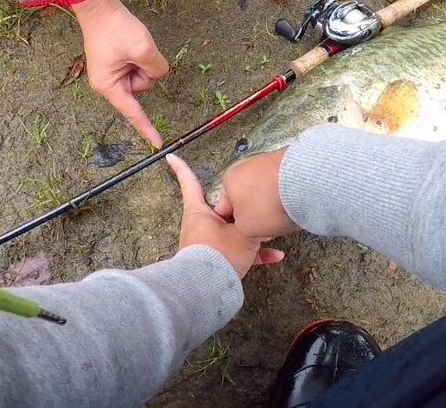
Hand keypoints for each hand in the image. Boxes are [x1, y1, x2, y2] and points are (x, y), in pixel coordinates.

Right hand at [71, 0, 168, 145]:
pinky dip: (139, 56)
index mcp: (109, 86)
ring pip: (142, 76)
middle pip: (142, 88)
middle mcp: (108, 84)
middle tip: (134, 50)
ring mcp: (111, 74)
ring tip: (129, 45)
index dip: (146, 128)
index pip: (133, 112)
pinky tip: (129, 44)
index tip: (157, 143)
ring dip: (143, 61)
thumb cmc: (116, 28)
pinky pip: (137, 67)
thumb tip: (157, 73)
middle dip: (145, 69)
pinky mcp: (115, 65)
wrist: (99, 7)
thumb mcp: (143, 49)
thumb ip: (156, 69)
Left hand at [168, 154, 283, 277]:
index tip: (170, 157)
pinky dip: (254, 254)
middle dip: (237, 207)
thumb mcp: (244, 232)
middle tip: (251, 201)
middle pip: (219, 209)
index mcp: (199, 213)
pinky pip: (236, 252)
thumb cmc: (220, 255)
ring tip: (269, 234)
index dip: (181, 169)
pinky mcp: (215, 261)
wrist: (207, 288)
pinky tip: (275, 256)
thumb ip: (253, 219)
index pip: (189, 184)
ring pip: (231, 232)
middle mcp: (199, 226)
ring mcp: (207, 244)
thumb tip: (261, 213)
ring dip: (250, 234)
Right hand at [213, 149, 299, 238]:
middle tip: (265, 227)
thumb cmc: (270, 203)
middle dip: (256, 214)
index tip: (243, 233)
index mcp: (228, 180)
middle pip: (246, 199)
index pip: (224, 207)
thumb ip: (240, 227)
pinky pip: (281, 186)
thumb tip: (248, 225)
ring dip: (271, 206)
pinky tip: (292, 205)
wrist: (301, 183)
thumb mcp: (245, 228)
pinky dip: (285, 196)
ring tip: (281, 216)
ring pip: (264, 193)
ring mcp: (267, 163)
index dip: (233, 224)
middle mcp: (245, 167)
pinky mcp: (287, 163)